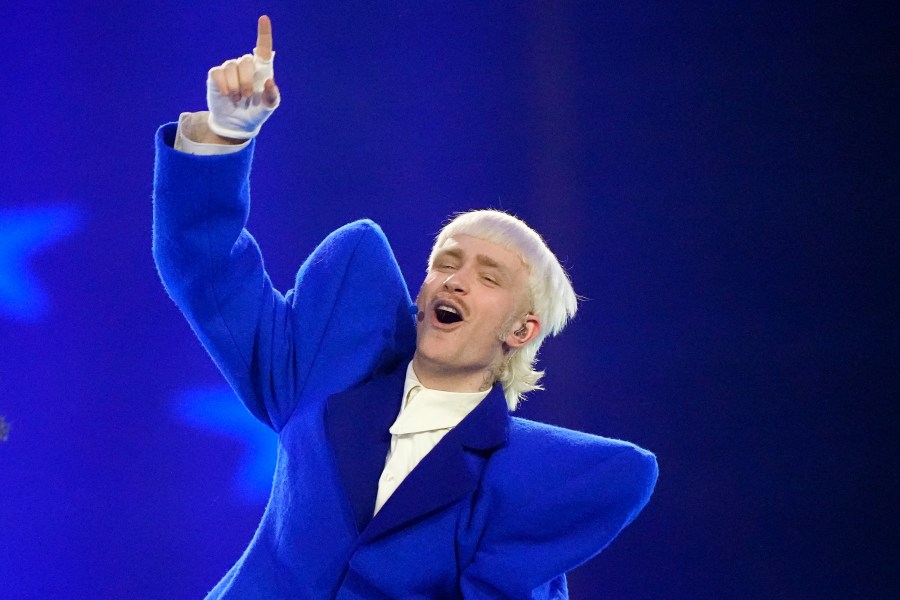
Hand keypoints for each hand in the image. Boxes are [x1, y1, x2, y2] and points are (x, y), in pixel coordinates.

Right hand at [206, 15, 280, 140]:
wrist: (237, 123)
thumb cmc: (255, 112)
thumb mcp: (268, 107)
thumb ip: (272, 96)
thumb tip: (269, 82)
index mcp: (261, 70)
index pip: (263, 47)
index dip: (264, 32)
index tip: (264, 19)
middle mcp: (246, 65)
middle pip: (246, 61)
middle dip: (247, 82)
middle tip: (247, 96)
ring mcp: (230, 68)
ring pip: (231, 67)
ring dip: (235, 87)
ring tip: (237, 98)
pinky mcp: (217, 74)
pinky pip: (218, 73)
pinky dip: (224, 86)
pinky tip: (227, 94)